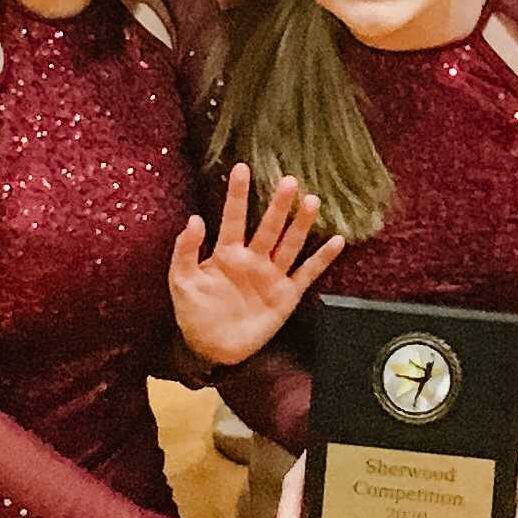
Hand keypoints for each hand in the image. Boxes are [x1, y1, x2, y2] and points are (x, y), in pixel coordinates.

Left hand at [169, 164, 344, 364]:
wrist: (211, 349)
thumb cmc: (193, 312)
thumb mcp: (181, 281)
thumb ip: (185, 251)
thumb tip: (194, 219)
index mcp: (226, 253)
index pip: (234, 217)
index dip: (237, 194)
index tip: (241, 168)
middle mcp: (253, 258)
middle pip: (269, 227)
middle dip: (278, 205)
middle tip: (289, 181)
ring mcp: (271, 276)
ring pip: (290, 244)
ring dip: (301, 224)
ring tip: (312, 201)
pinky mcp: (286, 295)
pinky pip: (307, 273)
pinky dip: (322, 259)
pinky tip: (337, 241)